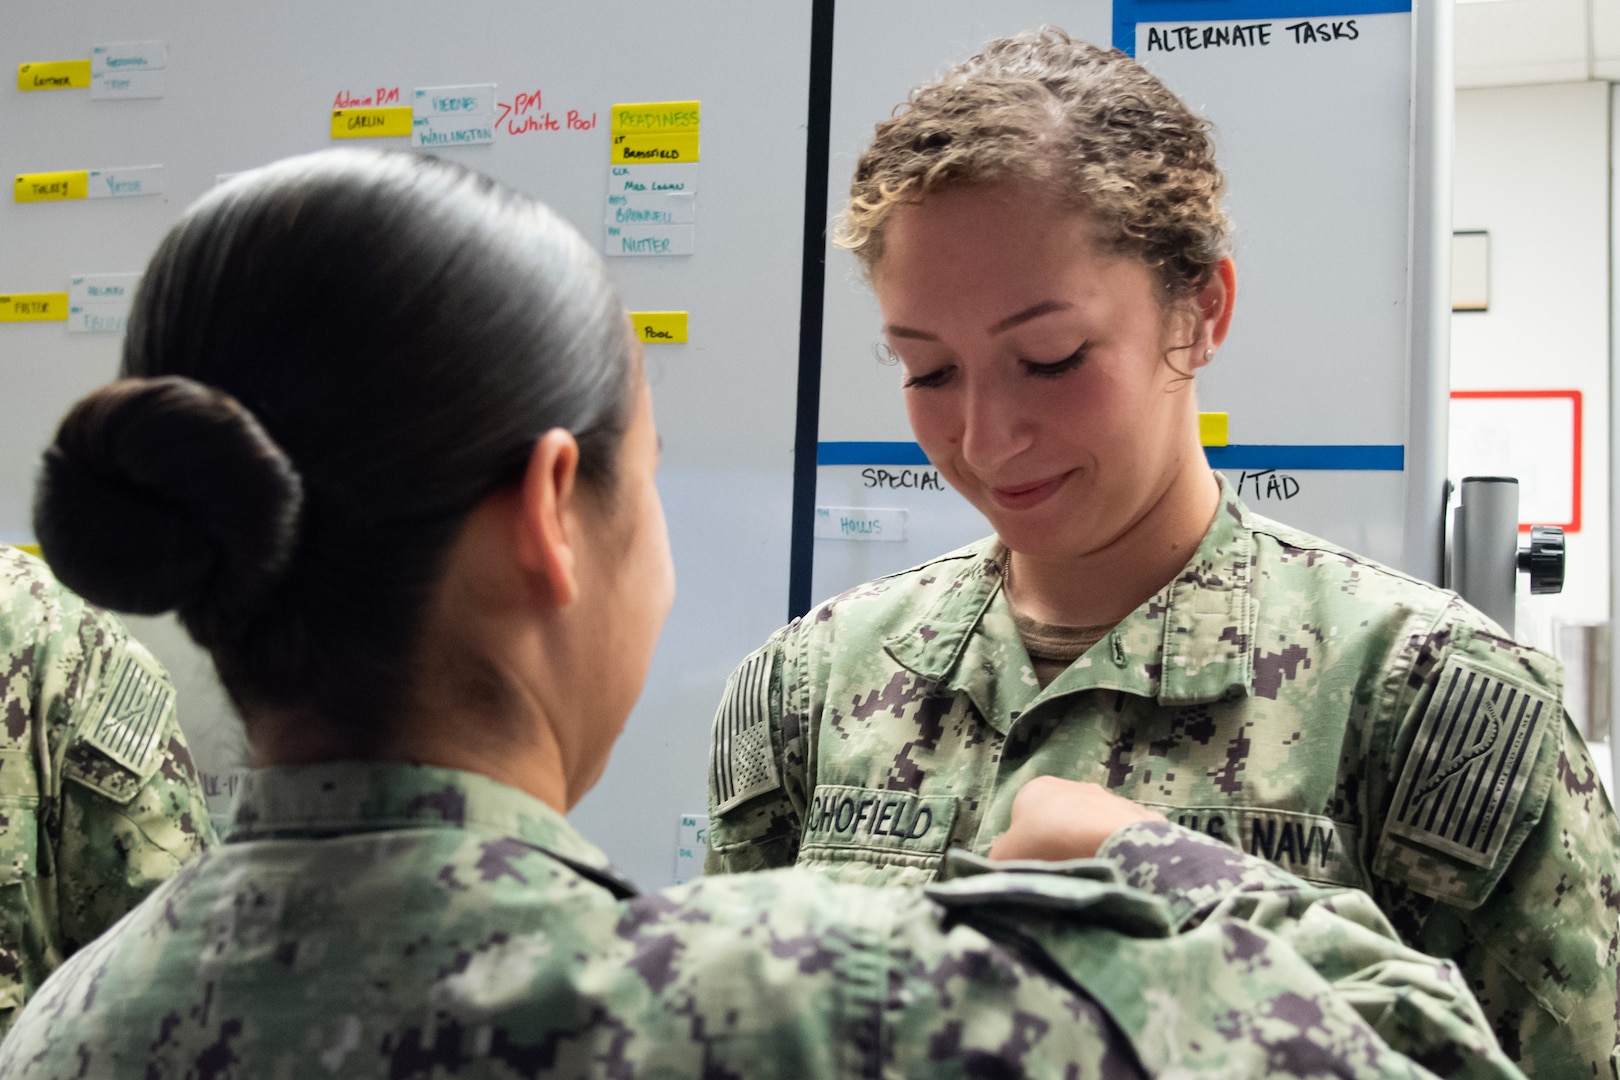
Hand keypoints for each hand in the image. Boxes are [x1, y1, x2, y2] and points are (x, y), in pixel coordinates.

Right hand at [988, 776, 1165, 861]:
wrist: (1111, 847)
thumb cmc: (1048, 847)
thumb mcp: (1003, 858)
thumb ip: (999, 857)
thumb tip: (1007, 862)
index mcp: (1037, 788)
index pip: (1023, 815)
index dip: (1025, 844)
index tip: (1032, 867)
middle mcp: (1075, 785)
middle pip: (1061, 818)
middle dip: (1061, 842)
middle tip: (1062, 873)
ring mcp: (1111, 799)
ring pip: (1094, 826)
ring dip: (1091, 847)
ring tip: (1091, 876)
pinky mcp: (1141, 816)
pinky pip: (1124, 838)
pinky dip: (1120, 853)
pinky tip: (1118, 873)